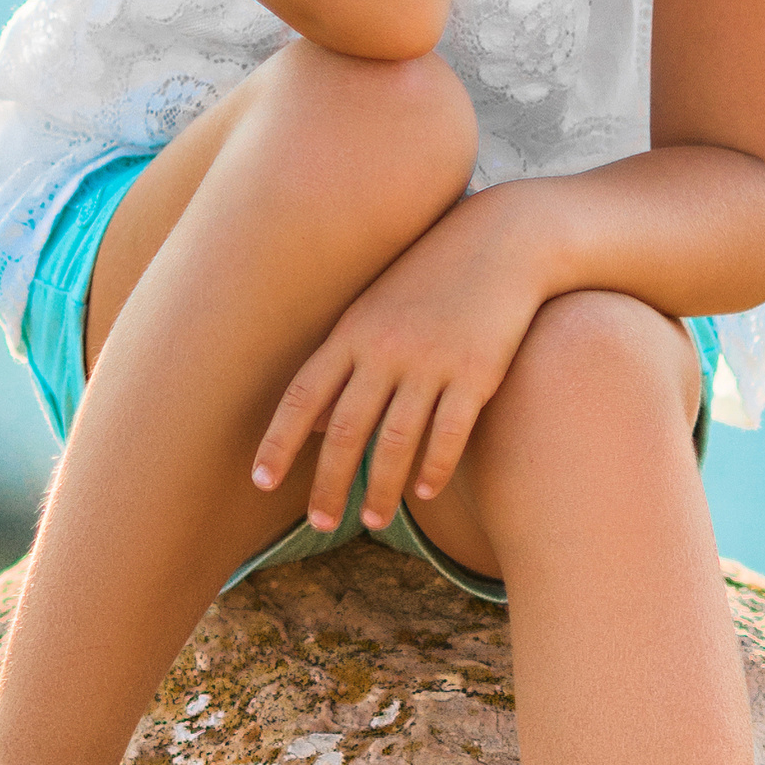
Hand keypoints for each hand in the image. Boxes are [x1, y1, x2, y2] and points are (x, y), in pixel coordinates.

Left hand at [252, 194, 540, 531]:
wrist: (504, 240)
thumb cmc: (432, 276)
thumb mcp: (376, 309)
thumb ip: (341, 362)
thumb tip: (309, 423)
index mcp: (352, 332)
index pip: (301, 396)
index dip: (278, 443)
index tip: (261, 484)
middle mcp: (385, 349)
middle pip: (345, 429)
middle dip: (328, 483)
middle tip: (321, 524)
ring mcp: (432, 361)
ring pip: (396, 440)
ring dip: (381, 487)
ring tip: (372, 519)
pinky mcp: (477, 373)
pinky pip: (449, 432)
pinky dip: (434, 467)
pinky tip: (424, 492)